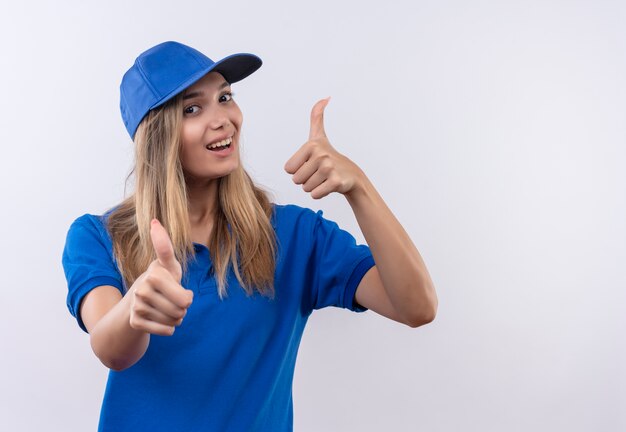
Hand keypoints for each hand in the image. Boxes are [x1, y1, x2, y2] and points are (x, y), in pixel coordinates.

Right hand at [128, 219, 193, 335]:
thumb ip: (165, 247)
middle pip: (183, 305)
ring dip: (177, 318)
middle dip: (184, 307)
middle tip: (174, 300)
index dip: (170, 263)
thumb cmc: (161, 282)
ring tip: (168, 309)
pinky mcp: (135, 320)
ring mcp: (137, 303)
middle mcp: (143, 286)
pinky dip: (169, 329)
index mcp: (155, 271)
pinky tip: (163, 321)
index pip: (169, 266)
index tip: (156, 229)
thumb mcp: (168, 266)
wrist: (136, 305)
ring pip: (175, 319)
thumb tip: (153, 221)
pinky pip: (166, 330)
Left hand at [284, 98, 364, 199]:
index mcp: (311, 145)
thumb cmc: (330, 156)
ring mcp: (328, 168)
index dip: (298, 169)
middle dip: (305, 180)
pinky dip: (320, 193)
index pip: (289, 169)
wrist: (350, 174)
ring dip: (313, 186)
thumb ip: (317, 116)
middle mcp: (320, 155)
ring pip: (306, 188)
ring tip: (323, 178)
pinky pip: (315, 194)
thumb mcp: (319, 135)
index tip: (311, 163)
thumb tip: (325, 98)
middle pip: (296, 179)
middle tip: (318, 173)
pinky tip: (328, 185)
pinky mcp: (335, 182)